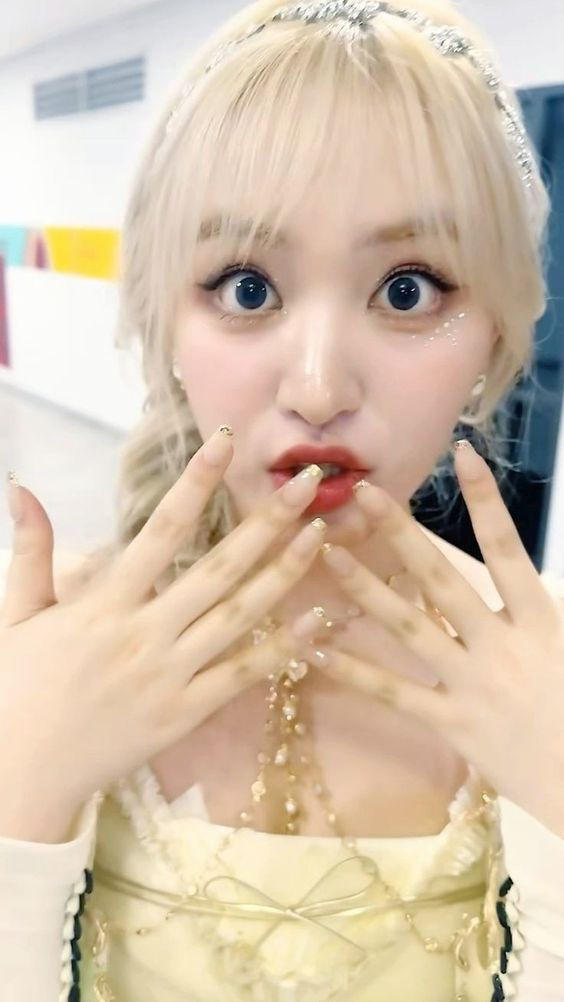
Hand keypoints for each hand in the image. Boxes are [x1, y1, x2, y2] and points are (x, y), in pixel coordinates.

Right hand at [0, 431, 325, 826]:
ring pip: (240, 617)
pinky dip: (282, 649)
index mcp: (103, 603)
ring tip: (321, 534)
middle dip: (267, 521)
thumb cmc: (14, 689)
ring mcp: (169, 675)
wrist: (18, 774)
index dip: (196, 483)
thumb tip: (21, 487)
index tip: (225, 443)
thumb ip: (29, 552)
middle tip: (308, 481)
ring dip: (285, 573)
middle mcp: (144, 633)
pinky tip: (318, 620)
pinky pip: (241, 677)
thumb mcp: (16, 614)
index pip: (160, 529)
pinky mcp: (184, 714)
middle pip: (219, 568)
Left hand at [312, 441, 563, 835]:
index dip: (486, 500)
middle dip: (400, 534)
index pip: (508, 549)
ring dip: (365, 588)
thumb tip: (518, 565)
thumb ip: (539, 602)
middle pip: (442, 579)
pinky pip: (394, 692)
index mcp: (539, 620)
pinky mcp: (453, 724)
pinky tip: (314, 647)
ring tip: (326, 555)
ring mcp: (473, 684)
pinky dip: (353, 670)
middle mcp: (502, 644)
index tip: (462, 455)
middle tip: (363, 495)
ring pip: (409, 627)